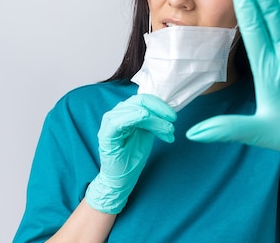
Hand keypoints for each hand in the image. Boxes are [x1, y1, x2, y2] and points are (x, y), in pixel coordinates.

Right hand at [85, 94, 176, 213]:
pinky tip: (146, 117)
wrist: (121, 179)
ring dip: (155, 119)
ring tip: (167, 131)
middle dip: (160, 110)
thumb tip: (168, 111)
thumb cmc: (132, 157)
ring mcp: (109, 123)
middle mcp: (116, 114)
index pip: (143, 100)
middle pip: (140, 101)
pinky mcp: (106, 134)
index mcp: (125, 112)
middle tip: (173, 121)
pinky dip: (134, 116)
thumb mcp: (147, 134)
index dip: (160, 105)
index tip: (173, 116)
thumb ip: (153, 121)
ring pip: (135, 110)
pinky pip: (119, 120)